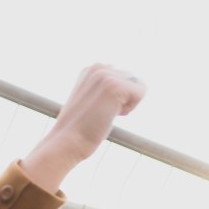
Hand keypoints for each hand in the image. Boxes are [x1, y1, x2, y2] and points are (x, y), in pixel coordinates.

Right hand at [22, 65, 144, 193]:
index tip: (97, 108)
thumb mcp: (91, 100)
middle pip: (133, 80)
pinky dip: (130, 108)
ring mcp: (105, 75)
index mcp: (91, 69)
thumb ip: (105, 89)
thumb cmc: (79, 128)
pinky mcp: (114, 86)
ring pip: (138, 86)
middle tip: (101, 112)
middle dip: (124, 99)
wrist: (67, 141)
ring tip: (104, 113)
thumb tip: (132, 82)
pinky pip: (141, 92)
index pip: (124, 77)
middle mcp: (98, 67)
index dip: (117, 98)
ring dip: (126, 104)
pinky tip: (110, 114)